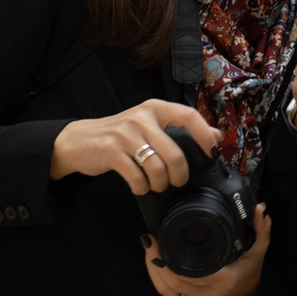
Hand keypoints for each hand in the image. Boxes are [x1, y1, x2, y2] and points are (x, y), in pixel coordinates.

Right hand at [51, 101, 216, 193]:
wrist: (79, 140)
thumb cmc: (121, 135)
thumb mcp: (151, 125)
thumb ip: (180, 128)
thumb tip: (217, 135)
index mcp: (155, 108)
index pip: (188, 116)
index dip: (204, 136)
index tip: (211, 153)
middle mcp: (141, 117)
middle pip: (174, 152)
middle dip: (179, 174)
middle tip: (177, 181)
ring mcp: (125, 134)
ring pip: (156, 167)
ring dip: (159, 183)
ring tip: (156, 185)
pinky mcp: (110, 151)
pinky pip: (136, 176)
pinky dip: (141, 187)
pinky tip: (140, 186)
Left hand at [145, 203, 271, 295]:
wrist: (246, 293)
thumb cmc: (249, 270)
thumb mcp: (258, 249)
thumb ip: (261, 229)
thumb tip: (259, 209)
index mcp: (223, 279)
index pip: (190, 271)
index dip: (169, 257)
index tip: (159, 236)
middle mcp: (208, 294)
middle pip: (173, 280)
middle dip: (157, 260)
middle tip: (149, 238)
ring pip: (166, 289)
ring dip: (153, 269)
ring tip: (148, 247)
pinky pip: (167, 294)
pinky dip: (157, 278)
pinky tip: (152, 262)